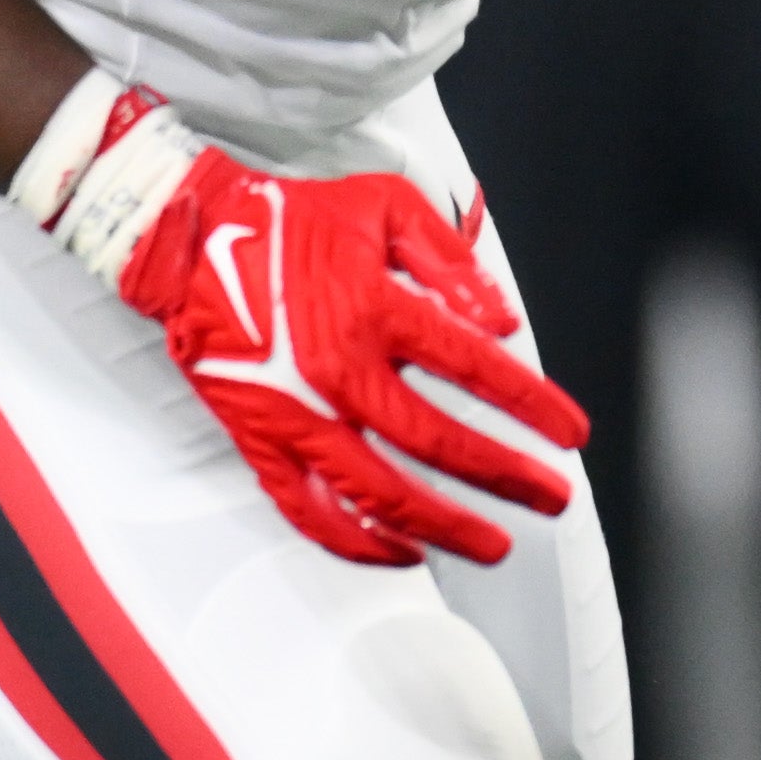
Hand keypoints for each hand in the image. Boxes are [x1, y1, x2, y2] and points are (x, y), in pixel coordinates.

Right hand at [30, 85, 582, 566]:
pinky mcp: (261, 440)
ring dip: (444, 526)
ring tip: (493, 544)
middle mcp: (338, 371)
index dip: (532, 407)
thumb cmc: (287, 222)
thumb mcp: (385, 207)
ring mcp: (297, 414)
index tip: (570, 434)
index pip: (475, 370)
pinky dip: (359, 540)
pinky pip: (312, 510)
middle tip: (551, 498)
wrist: (190, 241)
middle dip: (508, 478)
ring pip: (381, 492)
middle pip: (439, 443)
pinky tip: (402, 552)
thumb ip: (451, 262)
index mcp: (373, 309)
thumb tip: (501, 322)